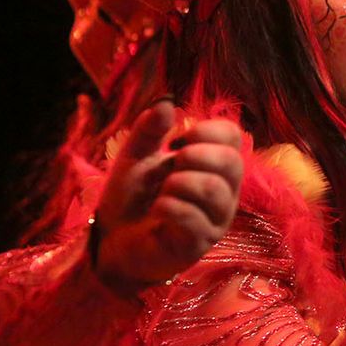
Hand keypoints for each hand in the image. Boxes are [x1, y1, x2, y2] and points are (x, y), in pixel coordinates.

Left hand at [92, 100, 243, 293]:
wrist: (112, 241)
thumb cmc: (131, 200)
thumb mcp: (135, 157)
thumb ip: (149, 130)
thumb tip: (167, 101)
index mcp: (213, 167)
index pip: (233, 137)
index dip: (206, 131)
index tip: (175, 143)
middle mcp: (224, 192)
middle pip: (232, 162)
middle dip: (195, 156)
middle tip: (171, 168)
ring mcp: (215, 220)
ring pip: (214, 190)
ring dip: (179, 184)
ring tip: (162, 192)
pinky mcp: (200, 244)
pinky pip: (194, 218)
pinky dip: (169, 208)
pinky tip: (157, 212)